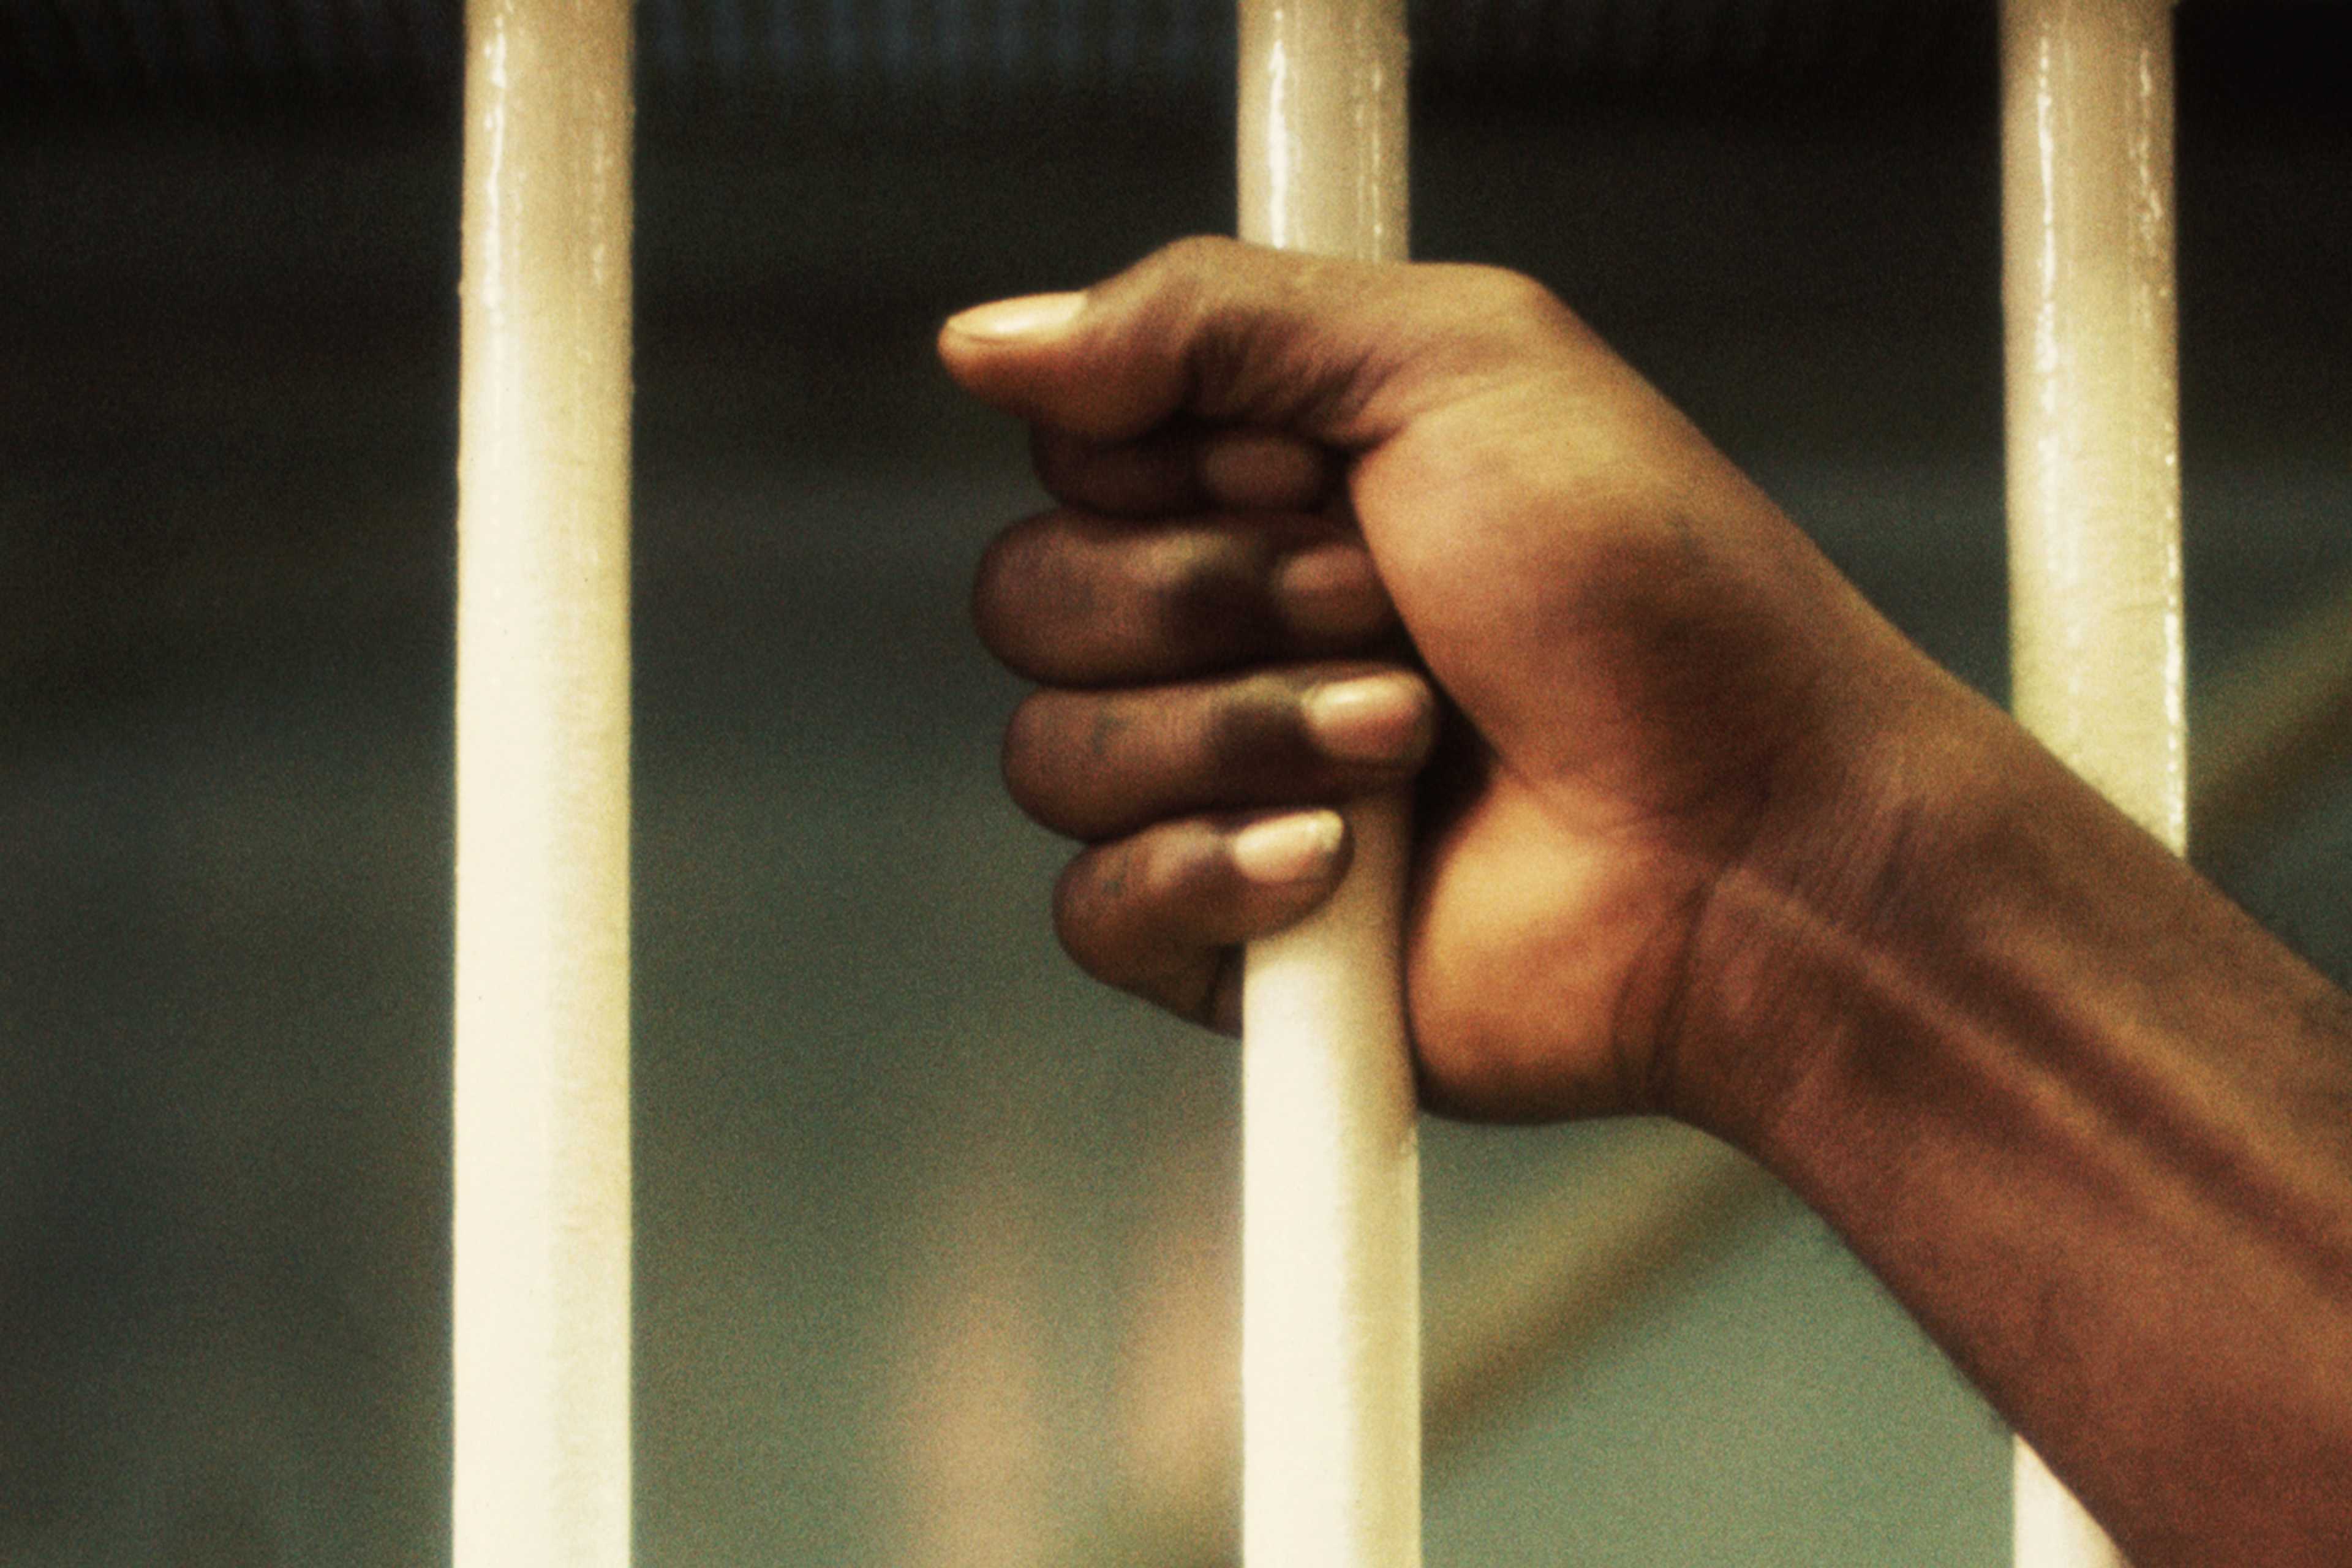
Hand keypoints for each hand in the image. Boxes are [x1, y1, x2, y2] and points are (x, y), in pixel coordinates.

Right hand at [940, 237, 1956, 1131]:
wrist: (1757, 844)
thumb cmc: (1658, 600)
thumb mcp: (1457, 363)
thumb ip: (1208, 318)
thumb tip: (986, 340)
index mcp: (1273, 488)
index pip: (1075, 454)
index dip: (1178, 467)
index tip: (1322, 473)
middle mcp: (1232, 632)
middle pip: (1030, 595)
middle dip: (1215, 599)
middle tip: (1389, 607)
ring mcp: (1224, 789)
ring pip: (1051, 751)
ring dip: (1241, 732)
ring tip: (1410, 739)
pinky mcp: (1231, 940)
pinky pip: (1092, 908)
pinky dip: (1209, 874)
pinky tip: (1336, 868)